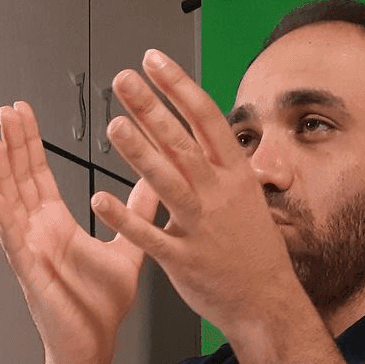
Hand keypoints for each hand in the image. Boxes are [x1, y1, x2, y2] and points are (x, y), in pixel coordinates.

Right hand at [0, 102, 158, 363]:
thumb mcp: (127, 250)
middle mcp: (38, 234)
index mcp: (57, 226)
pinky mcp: (30, 274)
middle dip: (13, 144)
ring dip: (0, 173)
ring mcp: (30, 252)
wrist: (94, 346)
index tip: (22, 112)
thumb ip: (136, 215)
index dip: (29, 143)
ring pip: (10, 205)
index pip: (38, 175)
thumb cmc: (102, 307)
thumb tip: (154, 184)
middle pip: (20, 180)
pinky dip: (2, 219)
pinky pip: (13, 243)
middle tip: (5, 109)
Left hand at [90, 50, 299, 336]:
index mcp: (235, 175)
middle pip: (182, 142)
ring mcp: (201, 227)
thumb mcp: (245, 197)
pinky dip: (123, 218)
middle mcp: (218, 195)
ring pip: (167, 183)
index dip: (178, 86)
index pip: (206, 118)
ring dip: (138, 152)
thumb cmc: (253, 250)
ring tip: (113, 124)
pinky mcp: (183, 259)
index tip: (153, 61)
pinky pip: (149, 236)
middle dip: (151, 107)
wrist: (266, 302)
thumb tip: (194, 128)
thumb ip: (217, 164)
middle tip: (122, 80)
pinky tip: (98, 199)